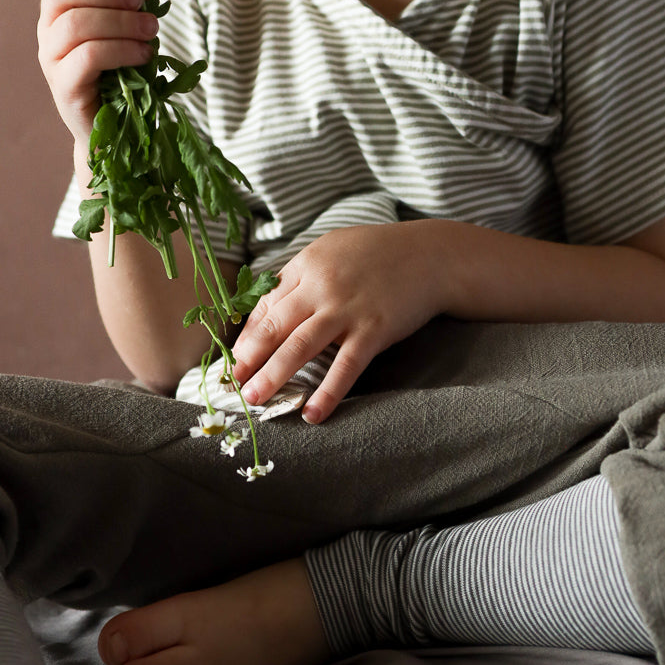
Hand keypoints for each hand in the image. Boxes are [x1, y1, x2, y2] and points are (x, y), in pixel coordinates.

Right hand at [37, 0, 157, 151]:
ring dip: (121, 21)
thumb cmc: (123, 72)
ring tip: (151, 31)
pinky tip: (144, 55)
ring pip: (76, 22)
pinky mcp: (64, 86)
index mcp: (62, 6)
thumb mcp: (133, 28)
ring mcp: (52, 58)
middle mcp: (48, 29)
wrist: (116, 129)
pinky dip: (121, 49)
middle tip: (141, 4)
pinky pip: (87, 56)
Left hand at [229, 224, 442, 423]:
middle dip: (249, 357)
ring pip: (299, 346)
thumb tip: (269, 309)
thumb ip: (302, 276)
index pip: (266, 303)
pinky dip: (327, 392)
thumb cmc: (380, 254)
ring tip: (255, 398)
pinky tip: (312, 414)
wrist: (432, 255)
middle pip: (274, 326)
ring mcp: (348, 309)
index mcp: (308, 263)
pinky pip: (345, 366)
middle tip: (232, 383)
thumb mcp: (333, 251)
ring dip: (273, 376)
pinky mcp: (374, 330)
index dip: (248, 334)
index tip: (236, 357)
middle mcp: (322, 285)